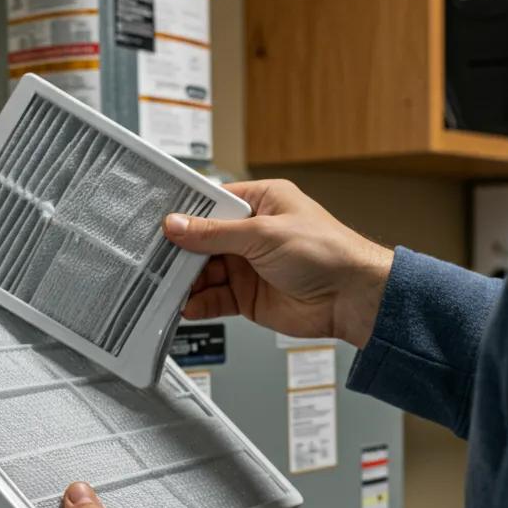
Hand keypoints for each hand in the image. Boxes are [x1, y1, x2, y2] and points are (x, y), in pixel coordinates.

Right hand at [164, 178, 394, 348]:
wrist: (352, 297)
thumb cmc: (327, 252)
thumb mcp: (263, 233)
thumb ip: (216, 233)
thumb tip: (178, 225)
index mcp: (260, 201)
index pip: (211, 203)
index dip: (184, 213)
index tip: (158, 221)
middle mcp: (252, 232)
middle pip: (202, 240)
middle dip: (180, 252)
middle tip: (155, 259)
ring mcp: (248, 266)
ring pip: (205, 272)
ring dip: (186, 281)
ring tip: (167, 287)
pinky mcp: (248, 296)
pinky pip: (215, 299)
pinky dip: (200, 303)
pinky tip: (187, 305)